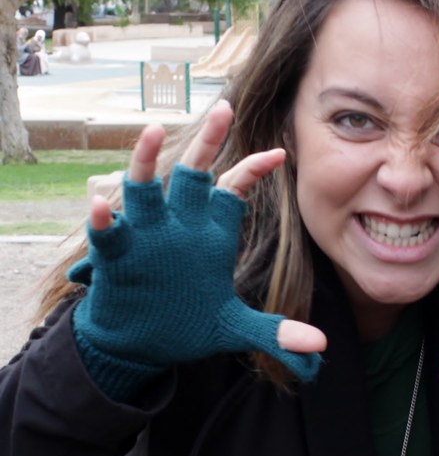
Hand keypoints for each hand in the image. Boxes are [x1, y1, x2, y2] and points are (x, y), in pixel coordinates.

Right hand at [70, 101, 325, 382]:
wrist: (141, 345)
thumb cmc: (186, 324)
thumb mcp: (232, 328)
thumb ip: (274, 333)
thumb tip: (318, 347)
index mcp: (208, 232)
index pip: (232, 189)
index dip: (254, 169)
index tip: (281, 153)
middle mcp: (177, 224)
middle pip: (193, 173)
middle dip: (208, 141)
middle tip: (225, 108)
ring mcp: (144, 235)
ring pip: (144, 187)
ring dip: (147, 159)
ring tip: (154, 131)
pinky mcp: (115, 255)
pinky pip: (108, 231)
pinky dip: (104, 218)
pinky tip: (103, 204)